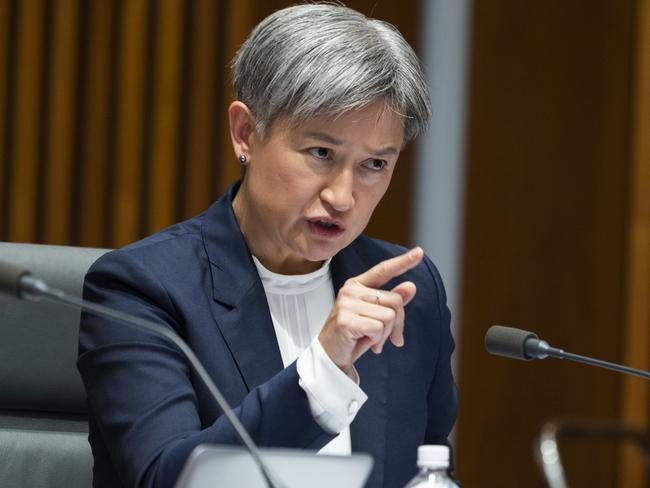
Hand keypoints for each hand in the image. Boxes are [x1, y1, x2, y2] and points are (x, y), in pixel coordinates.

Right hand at [318, 247, 423, 372]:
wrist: (332, 357)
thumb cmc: (354, 335)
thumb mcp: (376, 317)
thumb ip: (392, 301)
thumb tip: (411, 286)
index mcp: (358, 284)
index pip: (383, 270)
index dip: (402, 262)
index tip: (420, 252)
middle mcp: (351, 290)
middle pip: (395, 300)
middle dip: (397, 324)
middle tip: (383, 338)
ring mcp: (346, 304)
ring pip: (389, 316)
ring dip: (386, 334)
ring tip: (371, 340)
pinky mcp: (346, 320)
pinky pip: (379, 328)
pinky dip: (377, 340)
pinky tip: (363, 342)